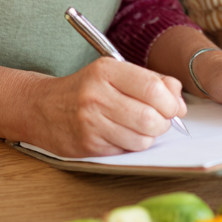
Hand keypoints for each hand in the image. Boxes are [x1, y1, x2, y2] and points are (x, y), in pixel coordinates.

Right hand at [30, 58, 186, 157]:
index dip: (171, 102)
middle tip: (161, 120)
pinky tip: (122, 134)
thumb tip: (179, 102)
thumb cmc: (86, 89)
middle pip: (150, 118)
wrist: (42, 108)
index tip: (174, 107)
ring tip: (141, 127)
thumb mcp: (115, 73)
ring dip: (149, 137)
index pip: (153, 89)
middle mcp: (97, 96)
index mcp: (107, 71)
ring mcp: (91, 123)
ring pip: (141, 139)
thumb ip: (151, 81)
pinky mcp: (88, 145)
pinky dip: (132, 145)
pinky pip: (126, 151)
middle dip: (164, 123)